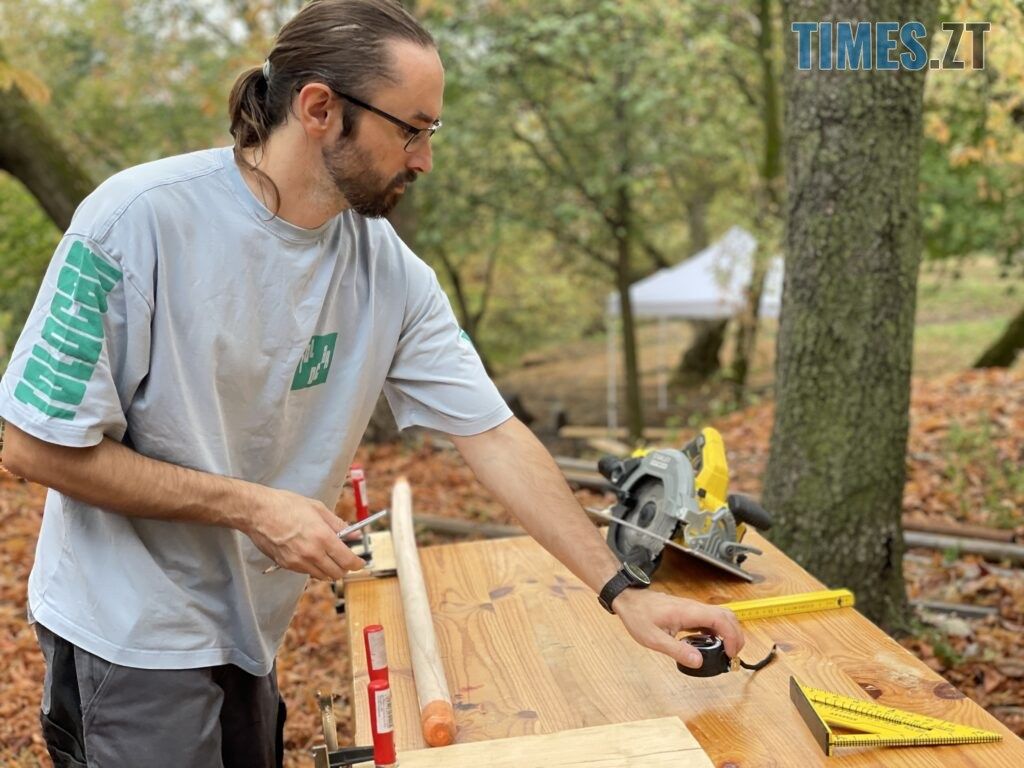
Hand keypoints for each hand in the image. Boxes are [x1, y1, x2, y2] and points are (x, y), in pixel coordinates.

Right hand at [245, 487, 365, 579]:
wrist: (257, 512)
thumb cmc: (286, 505)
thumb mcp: (317, 508)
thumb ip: (338, 524)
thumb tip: (354, 534)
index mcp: (323, 537)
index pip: (347, 560)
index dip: (357, 564)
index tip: (360, 562)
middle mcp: (312, 553)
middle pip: (336, 573)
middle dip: (344, 567)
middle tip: (344, 558)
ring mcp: (298, 562)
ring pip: (322, 576)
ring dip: (328, 569)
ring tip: (327, 556)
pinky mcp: (286, 565)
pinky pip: (306, 572)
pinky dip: (313, 568)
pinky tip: (311, 555)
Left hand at [611, 589, 743, 669]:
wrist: (629, 600)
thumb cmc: (639, 616)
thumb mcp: (654, 639)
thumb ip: (677, 651)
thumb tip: (698, 661)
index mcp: (689, 612)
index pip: (721, 619)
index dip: (732, 637)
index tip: (730, 654)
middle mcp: (694, 607)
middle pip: (727, 616)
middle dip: (736, 636)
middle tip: (733, 656)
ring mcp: (693, 608)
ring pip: (721, 616)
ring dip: (729, 633)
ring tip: (725, 652)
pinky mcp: (689, 612)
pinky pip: (710, 619)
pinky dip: (718, 631)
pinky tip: (710, 644)